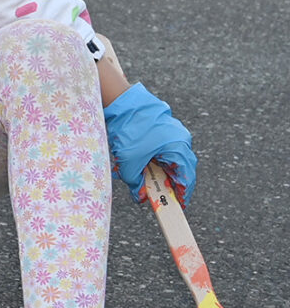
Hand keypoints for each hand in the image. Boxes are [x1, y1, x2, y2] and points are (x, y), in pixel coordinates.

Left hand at [105, 82, 196, 203]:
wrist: (121, 102)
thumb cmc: (128, 130)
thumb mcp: (129, 162)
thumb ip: (136, 183)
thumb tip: (140, 197)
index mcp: (179, 149)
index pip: (186, 178)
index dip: (182, 194)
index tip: (177, 205)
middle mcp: (182, 140)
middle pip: (182, 169)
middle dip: (171, 182)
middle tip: (162, 194)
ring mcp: (175, 132)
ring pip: (173, 158)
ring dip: (163, 170)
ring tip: (151, 179)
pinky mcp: (166, 127)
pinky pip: (167, 148)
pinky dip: (159, 158)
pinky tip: (146, 162)